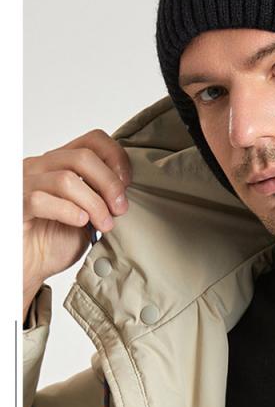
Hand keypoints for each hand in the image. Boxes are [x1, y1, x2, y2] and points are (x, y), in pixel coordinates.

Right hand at [23, 129, 131, 322]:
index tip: (128, 183)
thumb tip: (127, 187)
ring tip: (103, 224)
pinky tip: (80, 223)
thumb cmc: (55, 240)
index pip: (93, 139)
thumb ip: (104, 195)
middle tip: (119, 208)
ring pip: (66, 179)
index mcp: (61, 163)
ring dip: (94, 204)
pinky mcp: (14, 205)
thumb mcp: (90, 212)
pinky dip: (68, 212)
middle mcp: (41, 167)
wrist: (28, 266)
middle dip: (109, 184)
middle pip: (83, 156)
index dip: (116, 157)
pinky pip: (41, 199)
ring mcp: (24, 184)